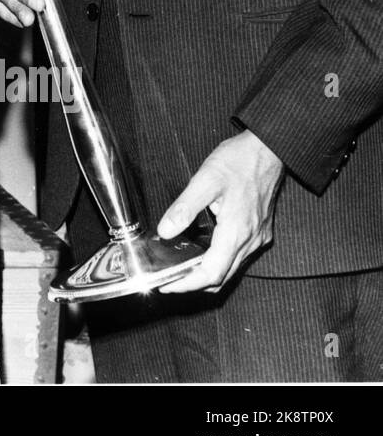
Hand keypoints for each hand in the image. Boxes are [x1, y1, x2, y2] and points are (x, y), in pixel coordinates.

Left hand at [156, 130, 284, 293]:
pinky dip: (221, 261)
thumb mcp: (205, 180)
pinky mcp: (261, 231)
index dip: (187, 285)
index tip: (168, 286)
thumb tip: (165, 231)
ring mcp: (259, 237)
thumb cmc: (239, 161)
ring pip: (232, 268)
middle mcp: (251, 240)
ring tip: (182, 269)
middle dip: (194, 284)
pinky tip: (204, 250)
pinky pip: (240, 256)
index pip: (210, 273)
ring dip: (208, 274)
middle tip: (170, 281)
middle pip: (222, 277)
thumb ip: (184, 208)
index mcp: (236, 232)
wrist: (270, 149)